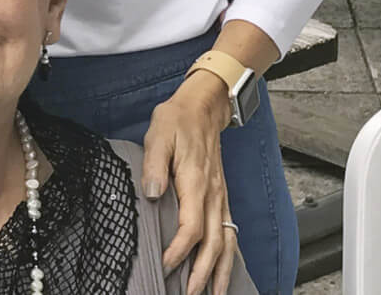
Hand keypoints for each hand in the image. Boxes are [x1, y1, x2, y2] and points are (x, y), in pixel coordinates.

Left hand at [141, 76, 238, 294]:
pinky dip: (227, 257)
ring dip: (220, 271)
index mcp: (196, 182)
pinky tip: (221, 270)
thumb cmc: (177, 120)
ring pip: (226, 242)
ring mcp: (220, 198)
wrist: (203, 107)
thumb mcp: (159, 133)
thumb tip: (152, 194)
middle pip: (214, 243)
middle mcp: (213, 195)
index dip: (180, 250)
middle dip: (203, 273)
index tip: (165, 265)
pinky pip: (229, 233)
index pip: (192, 226)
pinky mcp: (221, 197)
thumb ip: (154, 164)